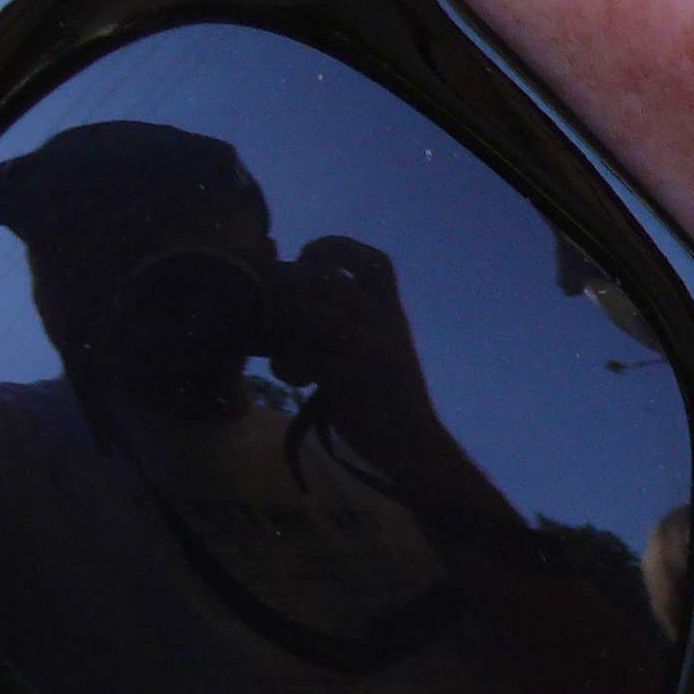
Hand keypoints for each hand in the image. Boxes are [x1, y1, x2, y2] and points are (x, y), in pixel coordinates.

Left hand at [262, 233, 428, 412]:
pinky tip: (294, 379)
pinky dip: (285, 364)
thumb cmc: (390, 399)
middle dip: (291, 289)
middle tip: (279, 311)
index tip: (309, 257)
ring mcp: (368, 350)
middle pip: (327, 279)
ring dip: (282, 329)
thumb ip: (358, 323)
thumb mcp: (386, 349)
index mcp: (392, 314)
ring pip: (307, 312)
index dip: (336, 248)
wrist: (413, 446)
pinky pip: (299, 356)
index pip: (374, 261)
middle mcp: (384, 324)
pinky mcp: (350, 380)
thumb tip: (304, 298)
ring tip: (283, 352)